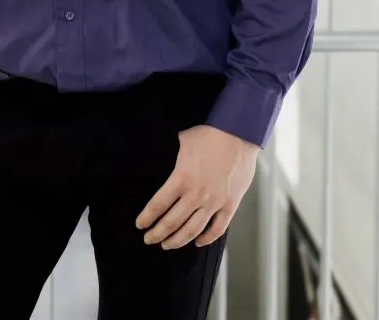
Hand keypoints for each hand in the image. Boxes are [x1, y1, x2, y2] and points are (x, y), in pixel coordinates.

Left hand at [135, 125, 257, 248]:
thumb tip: (160, 152)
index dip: (147, 218)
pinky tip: (197, 242)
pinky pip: (217, 229)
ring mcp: (214, 201)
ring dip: (178, 240)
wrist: (239, 133)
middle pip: (172, 222)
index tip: (140, 225)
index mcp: (181, 178)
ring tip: (167, 244)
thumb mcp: (183, 140)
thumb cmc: (210, 134)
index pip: (158, 205)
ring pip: (192, 230)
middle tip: (149, 239)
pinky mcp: (230, 204)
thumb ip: (171, 153)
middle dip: (158, 233)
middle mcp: (196, 194)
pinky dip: (206, 239)